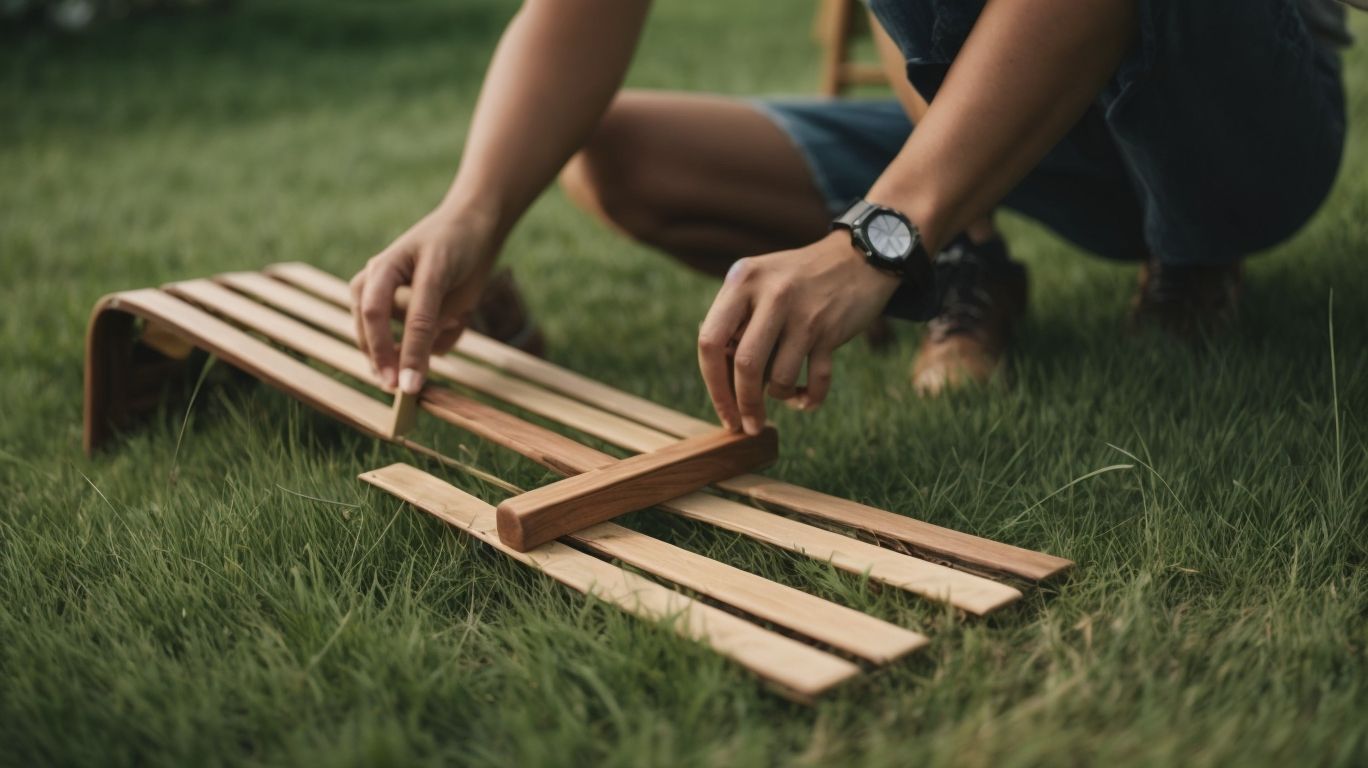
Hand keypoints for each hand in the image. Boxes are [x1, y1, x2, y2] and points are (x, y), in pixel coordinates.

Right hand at [350, 208, 497, 392]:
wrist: (477, 227)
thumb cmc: (454, 244)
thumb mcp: (437, 280)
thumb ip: (422, 326)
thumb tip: (410, 377)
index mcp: (379, 272)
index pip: (373, 315)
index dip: (383, 351)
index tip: (398, 385)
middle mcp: (378, 289)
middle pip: (375, 334)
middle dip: (398, 354)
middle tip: (416, 380)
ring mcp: (396, 303)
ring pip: (401, 341)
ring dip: (425, 340)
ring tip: (454, 319)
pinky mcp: (419, 315)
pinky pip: (429, 341)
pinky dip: (444, 337)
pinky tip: (457, 317)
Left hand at [697, 232, 900, 433]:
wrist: (858, 257)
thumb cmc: (797, 279)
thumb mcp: (759, 282)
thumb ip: (735, 320)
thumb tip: (720, 380)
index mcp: (742, 281)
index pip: (709, 342)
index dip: (713, 385)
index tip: (723, 412)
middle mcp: (771, 294)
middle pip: (744, 366)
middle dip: (744, 405)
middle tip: (748, 425)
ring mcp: (802, 312)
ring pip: (779, 377)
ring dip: (779, 397)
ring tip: (784, 394)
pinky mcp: (830, 329)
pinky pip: (815, 381)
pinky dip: (809, 398)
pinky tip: (805, 399)